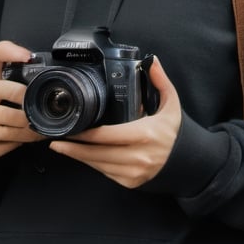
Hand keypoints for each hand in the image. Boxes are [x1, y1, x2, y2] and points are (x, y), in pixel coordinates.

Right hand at [0, 41, 42, 159]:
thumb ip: (4, 54)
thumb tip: (26, 54)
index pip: (10, 90)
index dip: (27, 93)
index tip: (37, 93)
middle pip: (13, 116)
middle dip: (32, 117)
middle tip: (45, 115)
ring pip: (12, 134)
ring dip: (31, 132)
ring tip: (42, 127)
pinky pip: (8, 147)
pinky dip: (21, 142)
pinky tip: (27, 137)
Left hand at [49, 56, 180, 187]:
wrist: (187, 162)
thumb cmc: (174, 132)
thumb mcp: (171, 104)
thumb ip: (160, 81)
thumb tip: (153, 61)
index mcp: (144, 134)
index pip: (105, 136)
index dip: (84, 134)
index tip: (70, 129)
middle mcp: (137, 156)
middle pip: (96, 153)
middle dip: (73, 148)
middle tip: (55, 141)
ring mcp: (134, 172)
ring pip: (98, 165)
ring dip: (79, 157)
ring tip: (63, 148)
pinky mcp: (131, 182)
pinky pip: (106, 173)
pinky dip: (93, 164)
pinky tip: (83, 156)